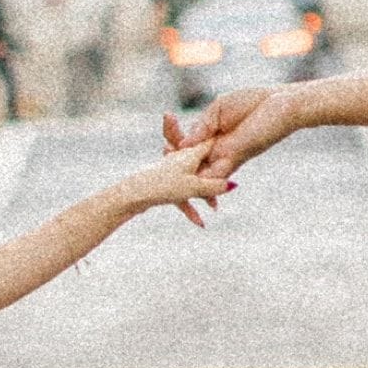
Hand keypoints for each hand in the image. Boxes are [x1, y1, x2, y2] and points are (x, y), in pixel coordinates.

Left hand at [115, 148, 231, 227]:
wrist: (132, 194)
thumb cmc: (163, 186)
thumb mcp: (194, 187)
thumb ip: (214, 187)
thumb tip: (233, 185)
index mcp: (190, 153)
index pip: (211, 144)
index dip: (224, 146)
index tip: (235, 149)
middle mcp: (182, 159)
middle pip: (204, 165)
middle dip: (215, 177)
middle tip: (229, 183)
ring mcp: (173, 171)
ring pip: (193, 182)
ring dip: (203, 195)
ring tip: (213, 207)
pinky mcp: (165, 184)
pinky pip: (182, 195)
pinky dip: (190, 207)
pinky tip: (199, 223)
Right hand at [168, 86, 302, 179]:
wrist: (281, 104)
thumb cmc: (253, 102)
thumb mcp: (218, 109)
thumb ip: (201, 125)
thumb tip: (183, 144)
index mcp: (211, 136)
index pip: (185, 142)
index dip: (173, 135)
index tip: (167, 118)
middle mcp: (216, 150)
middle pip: (187, 160)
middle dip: (172, 154)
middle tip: (163, 145)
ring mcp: (225, 157)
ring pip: (198, 172)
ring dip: (182, 169)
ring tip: (167, 158)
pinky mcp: (235, 159)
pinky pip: (214, 176)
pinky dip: (200, 177)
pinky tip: (186, 171)